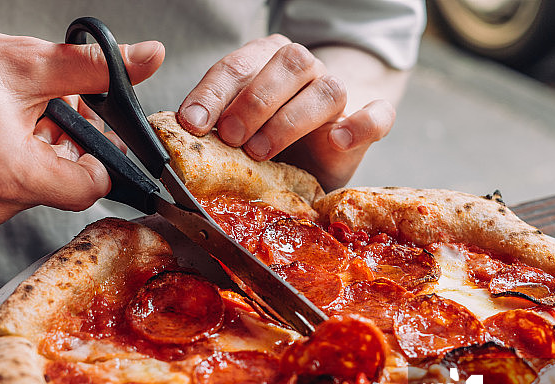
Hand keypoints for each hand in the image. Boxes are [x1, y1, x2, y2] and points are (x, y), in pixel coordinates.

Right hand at [0, 14, 164, 225]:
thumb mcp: (28, 62)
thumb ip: (95, 67)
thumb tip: (147, 59)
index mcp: (10, 172)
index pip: (91, 188)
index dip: (100, 156)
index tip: (92, 128)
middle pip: (67, 186)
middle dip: (70, 146)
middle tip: (50, 107)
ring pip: (41, 189)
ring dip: (44, 153)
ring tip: (20, 115)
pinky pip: (14, 192)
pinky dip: (19, 164)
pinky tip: (1, 133)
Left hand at [176, 34, 396, 190]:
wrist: (322, 146)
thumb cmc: (269, 138)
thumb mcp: (235, 129)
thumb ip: (212, 126)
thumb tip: (177, 134)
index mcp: (265, 60)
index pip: (237, 66)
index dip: (212, 94)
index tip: (192, 123)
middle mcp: (304, 69)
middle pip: (286, 64)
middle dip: (252, 102)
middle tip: (229, 137)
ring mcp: (339, 93)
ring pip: (325, 89)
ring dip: (289, 120)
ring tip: (261, 152)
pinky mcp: (367, 123)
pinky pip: (377, 115)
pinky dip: (361, 125)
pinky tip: (337, 141)